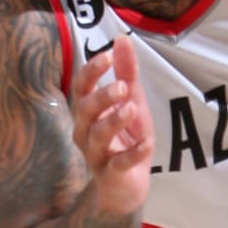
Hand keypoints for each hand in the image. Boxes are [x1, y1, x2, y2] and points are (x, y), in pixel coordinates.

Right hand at [71, 31, 153, 217]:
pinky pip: (119, 164)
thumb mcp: (131, 102)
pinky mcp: (111, 175)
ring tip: (132, 108)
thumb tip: (122, 39)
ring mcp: (96, 155)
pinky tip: (146, 144)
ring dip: (114, 121)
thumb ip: (127, 73)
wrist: (125, 188)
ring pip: (97, 136)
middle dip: (102, 96)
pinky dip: (132, 154)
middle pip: (85, 110)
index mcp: (87, 112)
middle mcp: (85, 132)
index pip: (81, 87)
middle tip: (123, 86)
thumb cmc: (125, 140)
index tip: (107, 56)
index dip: (91, 71)